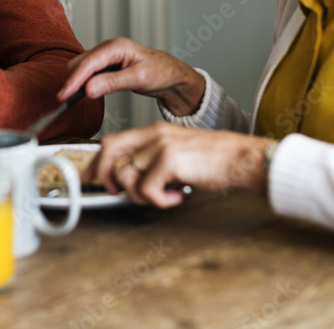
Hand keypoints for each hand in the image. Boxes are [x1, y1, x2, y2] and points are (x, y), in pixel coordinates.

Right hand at [58, 37, 205, 116]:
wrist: (171, 75)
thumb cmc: (161, 72)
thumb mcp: (138, 79)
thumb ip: (112, 83)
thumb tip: (88, 90)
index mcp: (116, 46)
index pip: (88, 64)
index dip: (74, 80)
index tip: (63, 95)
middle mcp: (108, 47)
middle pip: (80, 63)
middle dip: (71, 81)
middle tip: (64, 101)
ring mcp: (106, 55)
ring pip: (81, 67)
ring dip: (75, 82)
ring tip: (70, 99)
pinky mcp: (106, 63)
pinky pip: (88, 72)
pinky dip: (83, 82)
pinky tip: (82, 93)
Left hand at [84, 122, 272, 207]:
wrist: (243, 159)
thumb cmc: (216, 161)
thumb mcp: (178, 155)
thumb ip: (153, 162)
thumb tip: (130, 182)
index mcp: (154, 132)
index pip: (113, 142)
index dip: (97, 162)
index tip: (90, 178)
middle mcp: (154, 135)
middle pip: (109, 150)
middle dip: (103, 175)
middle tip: (114, 193)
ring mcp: (161, 145)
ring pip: (126, 175)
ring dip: (139, 195)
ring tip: (162, 196)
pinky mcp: (170, 159)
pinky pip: (146, 189)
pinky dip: (159, 201)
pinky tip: (176, 197)